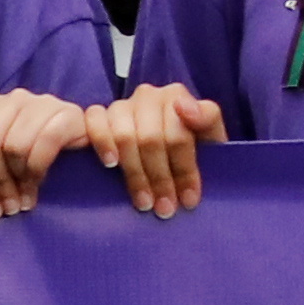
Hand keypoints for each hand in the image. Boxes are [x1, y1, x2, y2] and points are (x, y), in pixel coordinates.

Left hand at [0, 88, 90, 219]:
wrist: (82, 141)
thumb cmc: (34, 154)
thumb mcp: (1, 158)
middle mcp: (10, 98)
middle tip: (6, 208)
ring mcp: (39, 102)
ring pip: (13, 145)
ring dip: (17, 182)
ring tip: (22, 202)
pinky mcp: (66, 113)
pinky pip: (45, 143)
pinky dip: (37, 172)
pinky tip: (35, 190)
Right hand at [89, 82, 225, 218]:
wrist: (168, 152)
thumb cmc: (192, 146)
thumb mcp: (210, 136)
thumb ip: (207, 119)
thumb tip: (184, 106)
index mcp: (176, 95)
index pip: (178, 134)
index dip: (184, 169)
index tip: (188, 199)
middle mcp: (148, 95)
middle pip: (150, 139)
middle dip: (160, 178)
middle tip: (165, 208)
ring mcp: (121, 105)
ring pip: (124, 136)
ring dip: (135, 173)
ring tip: (144, 202)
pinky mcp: (98, 115)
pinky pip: (94, 123)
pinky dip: (102, 143)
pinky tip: (110, 165)